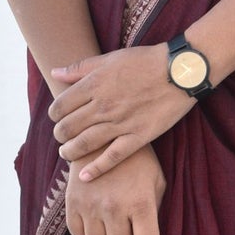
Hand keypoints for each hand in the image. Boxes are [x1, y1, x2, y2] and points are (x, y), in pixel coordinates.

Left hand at [48, 46, 194, 178]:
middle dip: (59, 135)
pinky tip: (85, 176)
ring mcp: (120, 123)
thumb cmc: (145, 61)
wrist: (180, 72)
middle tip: (61, 137)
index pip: (60, 106)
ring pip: (84, 144)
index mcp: (94, 85)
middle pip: (68, 127)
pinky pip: (112, 157)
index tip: (58, 118)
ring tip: (67, 153)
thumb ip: (80, 68)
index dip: (54, 115)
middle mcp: (103, 106)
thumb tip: (54, 73)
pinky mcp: (138, 137)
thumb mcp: (110, 58)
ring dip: (70, 152)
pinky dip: (96, 168)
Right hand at [64, 144, 165, 234]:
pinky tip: (95, 219)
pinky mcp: (72, 202)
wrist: (102, 134)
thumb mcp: (157, 180)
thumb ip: (155, 210)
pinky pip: (77, 234)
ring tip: (112, 228)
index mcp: (141, 203)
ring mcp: (90, 206)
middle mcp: (114, 208)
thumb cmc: (138, 160)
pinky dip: (86, 232)